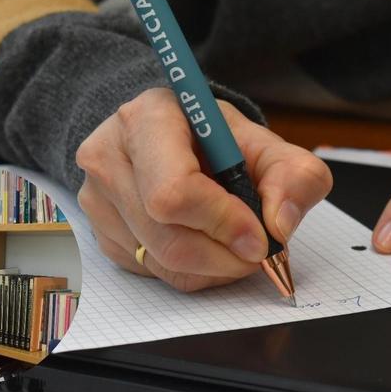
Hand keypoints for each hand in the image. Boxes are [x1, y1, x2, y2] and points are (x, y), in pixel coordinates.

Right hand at [76, 88, 332, 291]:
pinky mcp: (101, 232)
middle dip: (224, 256)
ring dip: (213, 268)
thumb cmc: (217, 140)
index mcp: (148, 119)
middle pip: (167, 236)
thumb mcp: (267, 145)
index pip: (174, 191)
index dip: (223, 223)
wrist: (175, 137)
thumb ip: (293, 177)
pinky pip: (151, 273)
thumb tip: (280, 225)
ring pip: (161, 262)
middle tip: (257, 252)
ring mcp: (97, 198)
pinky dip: (192, 272)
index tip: (259, 237)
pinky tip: (207, 244)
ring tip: (236, 245)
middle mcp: (110, 156)